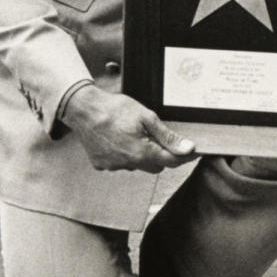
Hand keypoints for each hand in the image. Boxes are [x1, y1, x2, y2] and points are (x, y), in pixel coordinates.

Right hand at [62, 83, 194, 172]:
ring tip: (133, 134)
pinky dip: (123, 154)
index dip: (184, 156)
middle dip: (161, 155)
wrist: (84, 109)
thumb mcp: (146, 117)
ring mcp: (113, 166)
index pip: (172, 161)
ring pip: (137, 165)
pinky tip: (118, 139)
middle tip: (159, 138)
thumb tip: (188, 149)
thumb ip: (168, 136)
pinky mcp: (101, 164)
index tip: (193, 151)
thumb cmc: (115, 109)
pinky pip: (120, 163)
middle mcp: (129, 164)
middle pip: (155, 167)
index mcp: (142, 153)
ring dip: (141, 155)